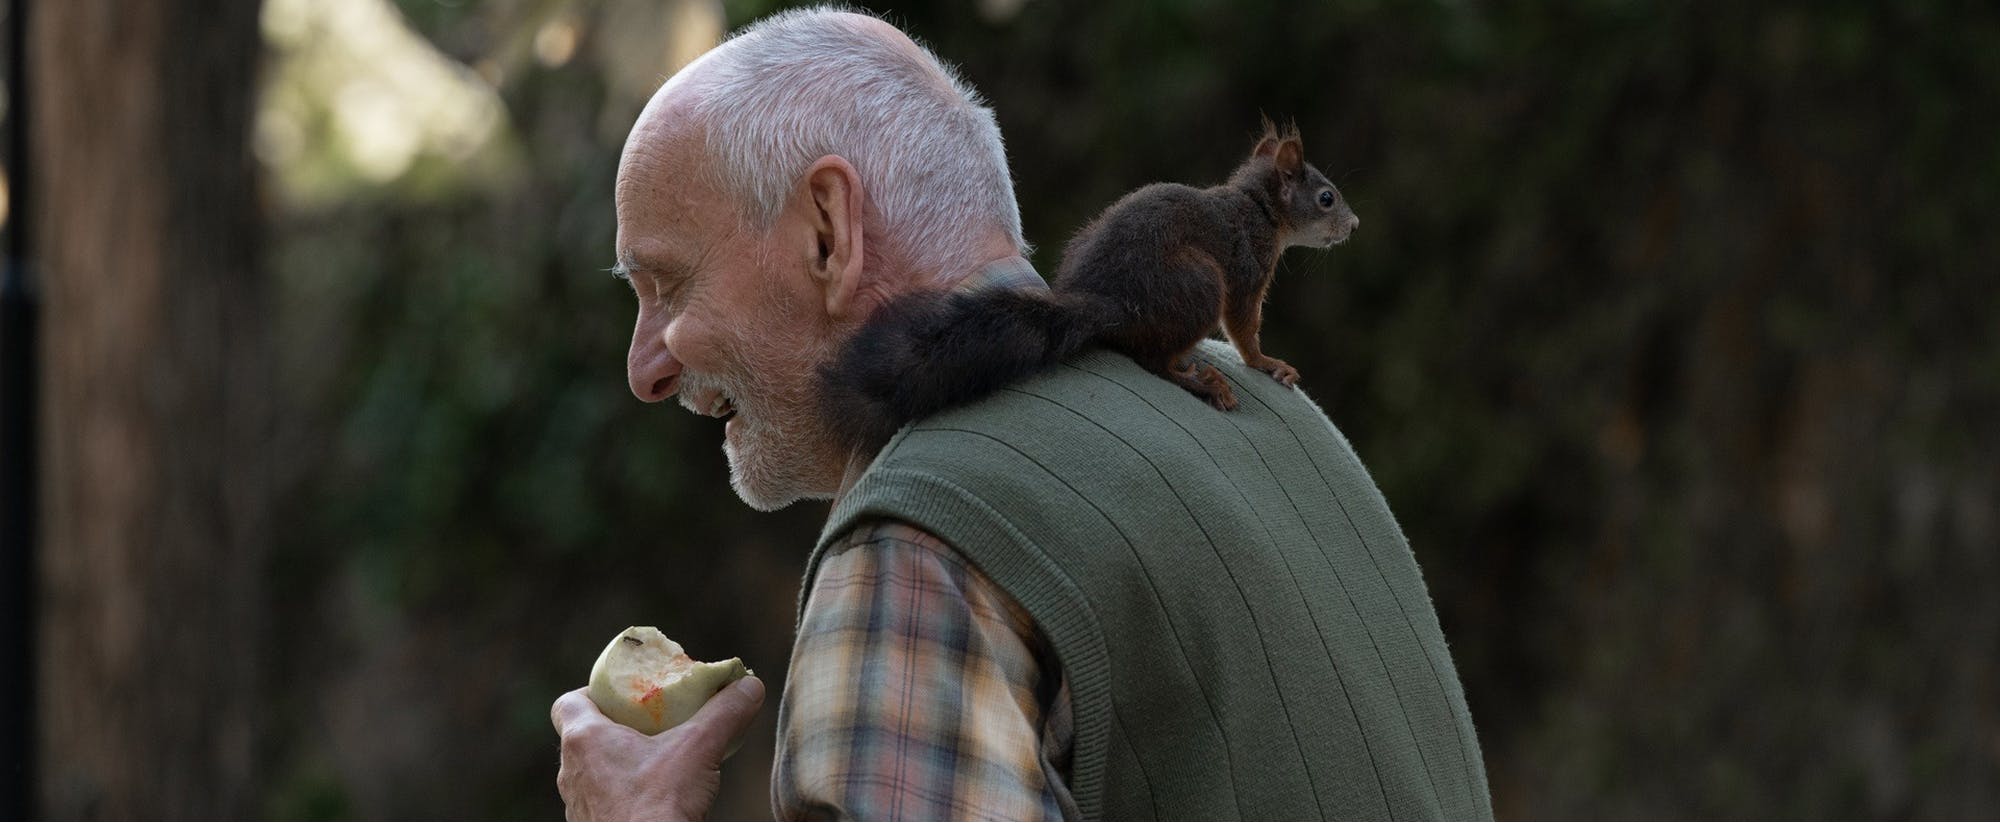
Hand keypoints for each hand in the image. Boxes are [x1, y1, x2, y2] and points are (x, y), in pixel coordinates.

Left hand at [551, 676, 765, 820]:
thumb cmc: (662, 803)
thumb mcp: (700, 748)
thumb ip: (725, 712)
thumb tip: (750, 685)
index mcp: (584, 740)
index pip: (567, 704)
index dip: (592, 694)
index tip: (624, 698)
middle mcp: (571, 772)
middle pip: (582, 736)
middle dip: (614, 728)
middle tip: (648, 725)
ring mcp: (577, 806)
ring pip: (590, 772)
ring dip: (616, 764)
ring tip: (653, 763)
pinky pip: (599, 802)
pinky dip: (619, 795)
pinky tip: (650, 798)